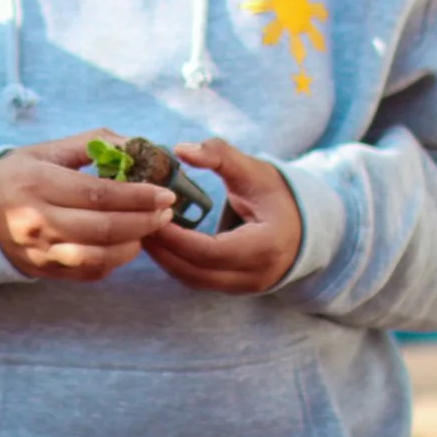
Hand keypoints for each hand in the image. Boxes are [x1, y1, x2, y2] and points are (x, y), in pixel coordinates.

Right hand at [0, 131, 175, 280]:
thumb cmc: (17, 175)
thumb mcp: (46, 150)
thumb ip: (92, 143)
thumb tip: (136, 145)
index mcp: (37, 184)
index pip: (98, 194)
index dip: (137, 195)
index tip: (164, 192)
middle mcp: (37, 222)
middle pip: (103, 228)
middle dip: (143, 221)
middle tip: (166, 211)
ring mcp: (40, 251)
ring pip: (99, 257)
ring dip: (133, 244)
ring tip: (150, 228)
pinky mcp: (45, 270)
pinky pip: (89, 272)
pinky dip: (115, 260)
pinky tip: (127, 244)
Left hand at [141, 140, 302, 293]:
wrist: (303, 224)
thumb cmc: (276, 194)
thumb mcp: (254, 170)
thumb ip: (220, 155)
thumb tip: (181, 149)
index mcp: (266, 246)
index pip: (211, 251)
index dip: (176, 237)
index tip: (150, 214)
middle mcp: (256, 275)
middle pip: (196, 271)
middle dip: (162, 248)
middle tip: (133, 221)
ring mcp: (245, 286)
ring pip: (193, 279)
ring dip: (164, 258)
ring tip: (140, 229)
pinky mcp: (233, 287)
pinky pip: (197, 279)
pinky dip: (175, 261)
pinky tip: (158, 240)